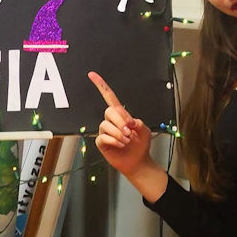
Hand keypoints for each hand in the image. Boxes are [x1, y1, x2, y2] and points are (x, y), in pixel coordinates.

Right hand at [88, 71, 167, 199]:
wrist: (138, 161)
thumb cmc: (141, 144)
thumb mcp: (144, 129)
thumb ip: (136, 121)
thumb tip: (127, 121)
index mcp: (120, 114)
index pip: (109, 97)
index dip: (101, 85)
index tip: (92, 75)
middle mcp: (110, 121)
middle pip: (109, 111)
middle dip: (120, 120)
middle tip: (130, 130)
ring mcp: (105, 131)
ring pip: (106, 125)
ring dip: (119, 133)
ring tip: (127, 140)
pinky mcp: (101, 142)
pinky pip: (103, 137)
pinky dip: (114, 141)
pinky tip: (121, 145)